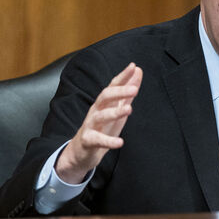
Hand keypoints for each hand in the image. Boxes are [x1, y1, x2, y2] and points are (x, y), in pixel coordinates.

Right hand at [55, 63, 142, 182]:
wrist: (81, 151)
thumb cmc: (101, 127)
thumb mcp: (116, 108)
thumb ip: (127, 91)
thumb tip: (137, 71)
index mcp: (104, 103)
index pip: (112, 86)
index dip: (122, 76)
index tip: (133, 66)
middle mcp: (96, 110)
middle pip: (105, 97)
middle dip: (119, 92)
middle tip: (134, 90)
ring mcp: (91, 125)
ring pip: (101, 116)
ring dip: (115, 112)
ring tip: (129, 110)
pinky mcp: (88, 140)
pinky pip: (97, 139)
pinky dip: (108, 141)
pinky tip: (120, 142)